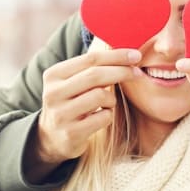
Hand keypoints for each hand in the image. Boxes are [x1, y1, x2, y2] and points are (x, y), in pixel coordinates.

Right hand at [25, 49, 141, 182]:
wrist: (52, 137)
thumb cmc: (71, 102)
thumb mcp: (73, 82)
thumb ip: (91, 68)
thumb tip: (126, 52)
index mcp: (54, 75)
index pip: (90, 59)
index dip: (116, 55)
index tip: (136, 55)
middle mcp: (53, 93)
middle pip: (96, 75)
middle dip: (122, 71)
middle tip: (137, 73)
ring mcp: (60, 114)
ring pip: (100, 96)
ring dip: (111, 99)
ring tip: (107, 103)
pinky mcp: (71, 133)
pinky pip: (103, 118)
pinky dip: (108, 115)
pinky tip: (101, 117)